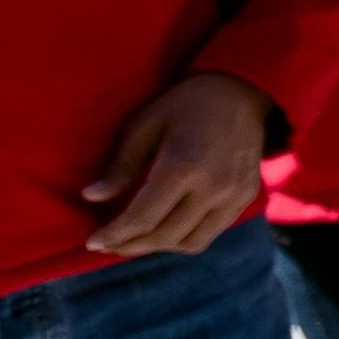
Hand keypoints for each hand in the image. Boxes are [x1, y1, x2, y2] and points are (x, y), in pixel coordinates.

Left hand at [81, 71, 271, 254]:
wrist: (241, 90)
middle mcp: (213, 186)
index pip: (142, 218)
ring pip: (189, 243)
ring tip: (136, 240)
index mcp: (183, 165)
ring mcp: (234, 194)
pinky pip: (211, 233)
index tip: (93, 242)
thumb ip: (121, 165)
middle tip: (108, 244)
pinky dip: (184, 239)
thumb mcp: (144, 125)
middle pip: (164, 236)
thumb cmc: (184, 103)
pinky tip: (166, 229)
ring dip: (158, 247)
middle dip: (130, 245)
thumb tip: (93, 197)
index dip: (113, 235)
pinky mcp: (246, 196)